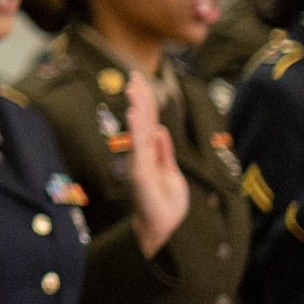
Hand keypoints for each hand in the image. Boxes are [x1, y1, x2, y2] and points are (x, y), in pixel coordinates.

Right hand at [126, 76, 187, 256]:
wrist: (161, 228)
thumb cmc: (166, 205)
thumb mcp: (172, 173)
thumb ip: (164, 152)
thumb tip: (160, 130)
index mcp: (151, 154)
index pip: (149, 122)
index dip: (146, 102)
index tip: (141, 82)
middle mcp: (142, 155)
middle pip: (142, 121)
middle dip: (139, 97)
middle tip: (134, 75)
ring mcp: (140, 162)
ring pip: (138, 129)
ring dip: (136, 107)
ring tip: (132, 87)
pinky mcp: (140, 171)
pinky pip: (138, 146)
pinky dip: (135, 128)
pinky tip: (132, 113)